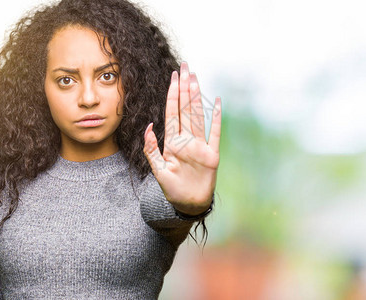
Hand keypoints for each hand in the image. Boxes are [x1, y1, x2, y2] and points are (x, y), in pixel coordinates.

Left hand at [143, 61, 221, 215]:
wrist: (187, 204)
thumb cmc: (172, 189)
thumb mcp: (158, 169)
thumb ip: (151, 149)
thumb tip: (148, 126)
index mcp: (172, 142)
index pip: (172, 113)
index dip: (172, 95)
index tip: (173, 77)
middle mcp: (186, 140)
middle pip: (185, 109)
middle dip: (184, 88)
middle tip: (185, 67)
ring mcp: (200, 145)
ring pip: (198, 116)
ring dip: (197, 98)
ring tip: (196, 79)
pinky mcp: (212, 154)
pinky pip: (214, 133)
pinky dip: (216, 118)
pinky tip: (217, 102)